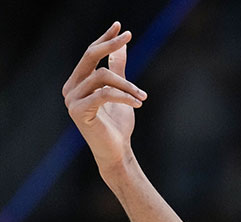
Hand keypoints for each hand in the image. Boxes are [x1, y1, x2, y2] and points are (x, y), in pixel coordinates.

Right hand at [62, 22, 147, 172]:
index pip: (90, 54)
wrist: (117, 150)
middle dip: (109, 45)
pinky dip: (124, 95)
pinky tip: (138, 103)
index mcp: (78, 81)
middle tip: (128, 37)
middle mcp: (70, 87)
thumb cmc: (118, 123)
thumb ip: (118, 68)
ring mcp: (71, 99)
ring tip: (143, 96)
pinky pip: (104, 94)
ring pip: (102, 76)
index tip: (119, 26)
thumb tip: (121, 46)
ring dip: (127, 85)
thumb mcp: (121, 90)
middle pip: (90, 57)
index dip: (104, 39)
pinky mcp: (78, 111)